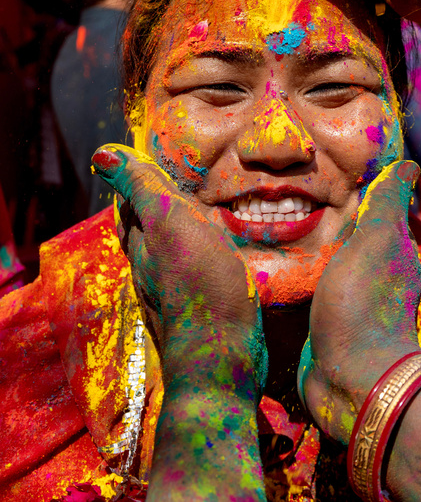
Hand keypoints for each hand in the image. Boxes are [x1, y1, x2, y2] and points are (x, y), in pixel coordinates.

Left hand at [91, 144, 266, 397]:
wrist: (222, 357)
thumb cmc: (200, 288)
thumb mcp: (171, 225)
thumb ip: (144, 189)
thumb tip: (103, 154)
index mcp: (143, 243)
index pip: (134, 201)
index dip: (142, 178)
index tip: (155, 159)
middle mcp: (152, 267)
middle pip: (151, 225)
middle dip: (163, 202)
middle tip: (183, 182)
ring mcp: (177, 291)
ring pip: (175, 249)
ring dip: (187, 228)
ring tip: (207, 211)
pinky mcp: (204, 308)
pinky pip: (199, 270)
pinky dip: (208, 253)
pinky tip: (225, 254)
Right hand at [300, 160, 420, 442]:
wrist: (352, 379)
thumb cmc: (364, 302)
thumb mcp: (376, 240)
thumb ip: (387, 203)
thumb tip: (410, 164)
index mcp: (396, 253)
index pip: (383, 214)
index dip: (368, 195)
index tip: (344, 177)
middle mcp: (383, 278)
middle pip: (363, 241)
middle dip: (344, 224)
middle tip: (310, 202)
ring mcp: (358, 306)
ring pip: (342, 269)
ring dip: (324, 254)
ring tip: (291, 235)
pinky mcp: (334, 330)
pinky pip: (322, 296)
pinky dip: (310, 283)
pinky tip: (290, 277)